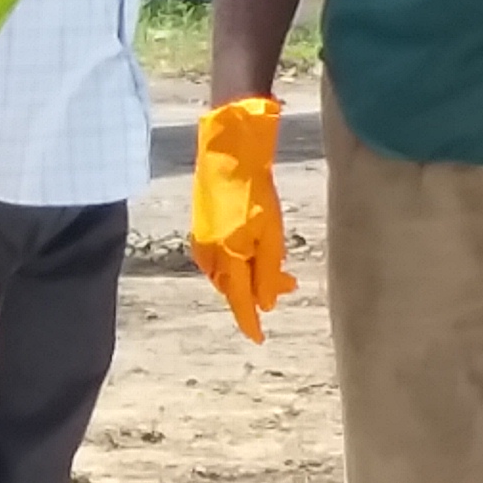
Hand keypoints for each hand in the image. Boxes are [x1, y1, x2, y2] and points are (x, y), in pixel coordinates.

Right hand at [188, 95, 295, 341]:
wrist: (230, 146)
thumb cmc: (254, 186)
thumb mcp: (270, 230)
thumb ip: (268, 268)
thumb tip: (269, 300)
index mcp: (227, 254)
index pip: (239, 298)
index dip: (249, 319)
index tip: (258, 337)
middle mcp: (210, 251)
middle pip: (230, 287)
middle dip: (252, 295)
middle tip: (279, 294)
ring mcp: (203, 236)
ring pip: (224, 271)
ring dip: (245, 277)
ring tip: (271, 274)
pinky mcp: (203, 222)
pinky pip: (218, 255)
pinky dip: (235, 262)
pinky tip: (249, 253)